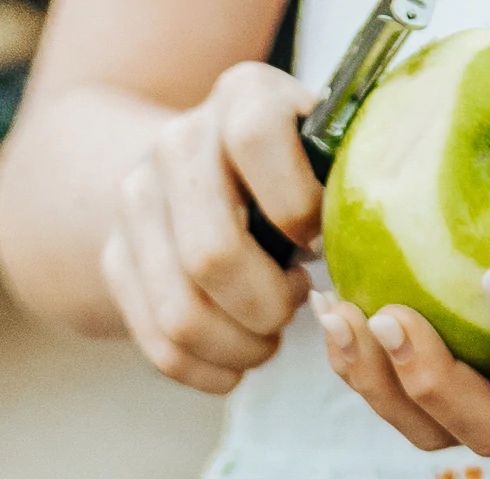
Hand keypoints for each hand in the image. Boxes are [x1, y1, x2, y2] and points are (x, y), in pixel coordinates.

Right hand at [103, 61, 320, 393]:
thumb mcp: (329, 154)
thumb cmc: (299, 173)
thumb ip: (350, 185)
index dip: (297, 208)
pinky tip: (241, 358)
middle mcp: (177, 143)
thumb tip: (374, 254)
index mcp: (243, 97)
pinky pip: (161, 346)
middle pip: (211, 255)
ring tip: (271, 336)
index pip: (257, 140)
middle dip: (269, 305)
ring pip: (182, 315)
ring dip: (243, 346)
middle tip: (297, 303)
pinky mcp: (115, 259)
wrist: (199, 165)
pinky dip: (212, 370)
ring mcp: (135, 201)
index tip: (318, 241)